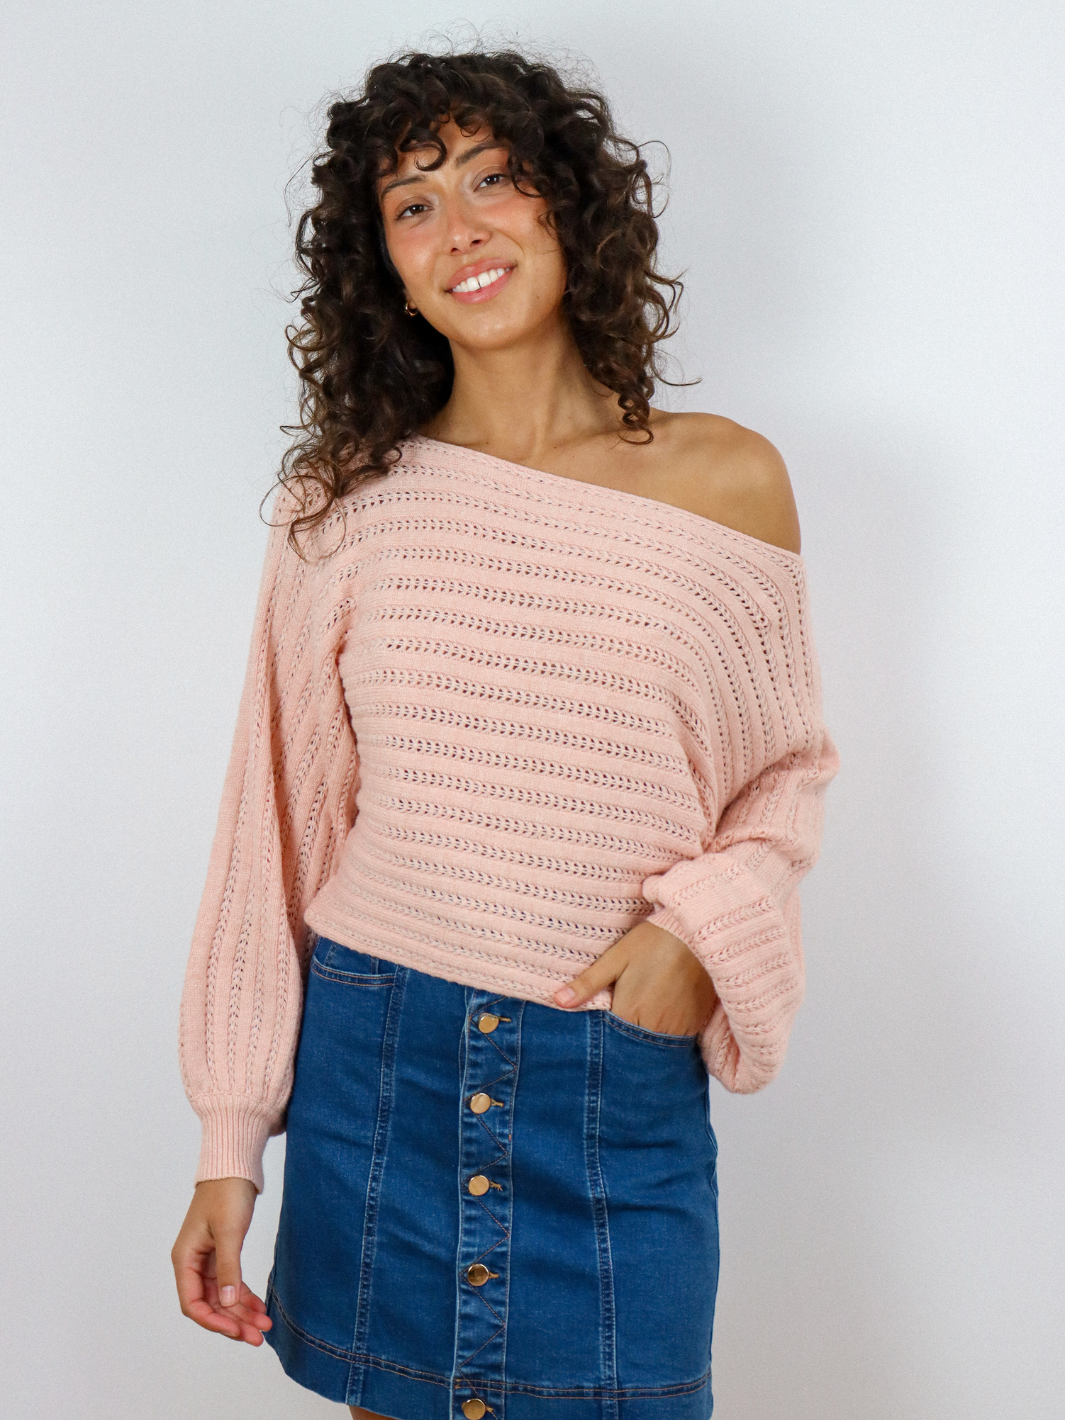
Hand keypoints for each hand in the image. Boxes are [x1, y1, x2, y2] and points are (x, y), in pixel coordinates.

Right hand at [172, 1177, 271, 1345]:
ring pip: (223, 1297)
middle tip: (258, 1336)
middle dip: (233, 1322)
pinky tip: (260, 1308)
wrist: (234, 1167)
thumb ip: (229, 1268)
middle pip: (211, 1305)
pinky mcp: (221, 1255)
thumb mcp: (229, 1231)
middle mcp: (192, 1263)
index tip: (237, 1331)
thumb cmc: (226, 1193)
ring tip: (264, 1326)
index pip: (193, 1303)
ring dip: (241, 1313)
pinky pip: (231, 1284)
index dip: (214, 1321)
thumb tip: (229, 1303)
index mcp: (184, 1259)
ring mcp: (207, 1261)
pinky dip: (244, 1297)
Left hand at [553, 921, 718, 1035]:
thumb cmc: (653, 941)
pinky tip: (662, 1017)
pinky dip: (668, 1034)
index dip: (607, 1037)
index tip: (604, 1029)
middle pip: (635, 1048)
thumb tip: (559, 1001)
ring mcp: (679, 1027)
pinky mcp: (696, 1022)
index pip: (613, 1041)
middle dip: (627, 1041)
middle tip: (623, 1026)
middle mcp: (656, 1026)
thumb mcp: (616, 957)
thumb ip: (588, 983)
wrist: (695, 934)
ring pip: (657, 1047)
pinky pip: (678, 1040)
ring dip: (647, 1040)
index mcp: (631, 1012)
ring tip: (642, 1020)